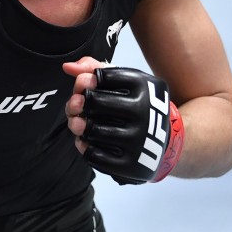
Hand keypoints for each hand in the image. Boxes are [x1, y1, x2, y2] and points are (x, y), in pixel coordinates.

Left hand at [64, 58, 183, 184]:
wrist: (164, 139)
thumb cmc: (134, 104)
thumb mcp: (122, 81)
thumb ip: (93, 67)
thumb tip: (68, 67)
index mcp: (145, 87)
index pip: (101, 76)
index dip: (85, 80)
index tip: (86, 86)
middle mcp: (145, 113)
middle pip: (94, 102)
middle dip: (78, 102)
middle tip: (77, 105)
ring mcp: (139, 141)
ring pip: (92, 129)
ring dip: (78, 125)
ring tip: (81, 123)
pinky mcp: (132, 164)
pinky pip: (95, 155)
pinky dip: (84, 147)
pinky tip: (87, 140)